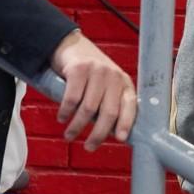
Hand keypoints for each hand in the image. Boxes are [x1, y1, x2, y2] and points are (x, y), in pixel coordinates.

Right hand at [50, 30, 137, 149]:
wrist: (70, 46)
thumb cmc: (89, 73)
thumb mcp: (106, 85)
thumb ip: (109, 103)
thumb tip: (111, 132)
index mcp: (124, 82)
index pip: (130, 105)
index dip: (126, 123)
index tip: (121, 139)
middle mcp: (113, 76)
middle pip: (109, 112)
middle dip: (99, 134)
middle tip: (89, 147)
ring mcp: (97, 71)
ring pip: (89, 108)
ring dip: (77, 126)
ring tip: (70, 135)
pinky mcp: (79, 69)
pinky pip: (72, 98)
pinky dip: (66, 112)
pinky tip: (62, 118)